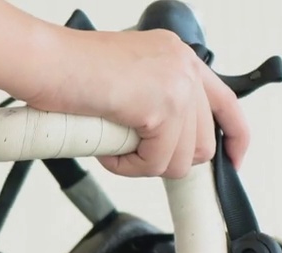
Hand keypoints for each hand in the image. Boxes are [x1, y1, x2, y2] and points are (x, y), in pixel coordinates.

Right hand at [19, 27, 248, 178]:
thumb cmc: (68, 71)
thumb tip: (160, 141)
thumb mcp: (126, 81)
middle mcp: (184, 65)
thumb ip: (152, 102)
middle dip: (167, 159)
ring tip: (113, 148)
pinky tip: (107, 151)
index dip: (234, 138)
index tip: (231, 162)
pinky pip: (156, 162)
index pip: (227, 103)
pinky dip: (128, 167)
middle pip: (203, 142)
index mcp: (178, 56)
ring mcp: (177, 84)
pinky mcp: (162, 106)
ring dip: (144, 165)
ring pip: (182, 159)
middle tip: (132, 154)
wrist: (47, 62)